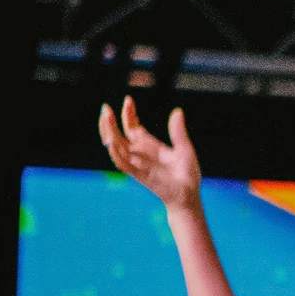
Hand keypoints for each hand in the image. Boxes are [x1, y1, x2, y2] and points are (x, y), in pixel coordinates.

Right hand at [99, 95, 202, 210]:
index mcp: (149, 145)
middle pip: (118, 135)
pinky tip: (111, 142)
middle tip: (105, 107)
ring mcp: (138, 164)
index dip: (128, 114)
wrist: (189, 195)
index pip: (132, 127)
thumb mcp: (184, 148)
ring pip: (116, 147)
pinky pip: (122, 164)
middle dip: (110, 122)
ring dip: (109, 133)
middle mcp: (140, 153)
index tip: (128, 100)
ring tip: (106, 118)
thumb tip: (177, 111)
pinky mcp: (139, 175)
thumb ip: (178, 132)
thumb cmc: (187, 174)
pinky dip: (115, 154)